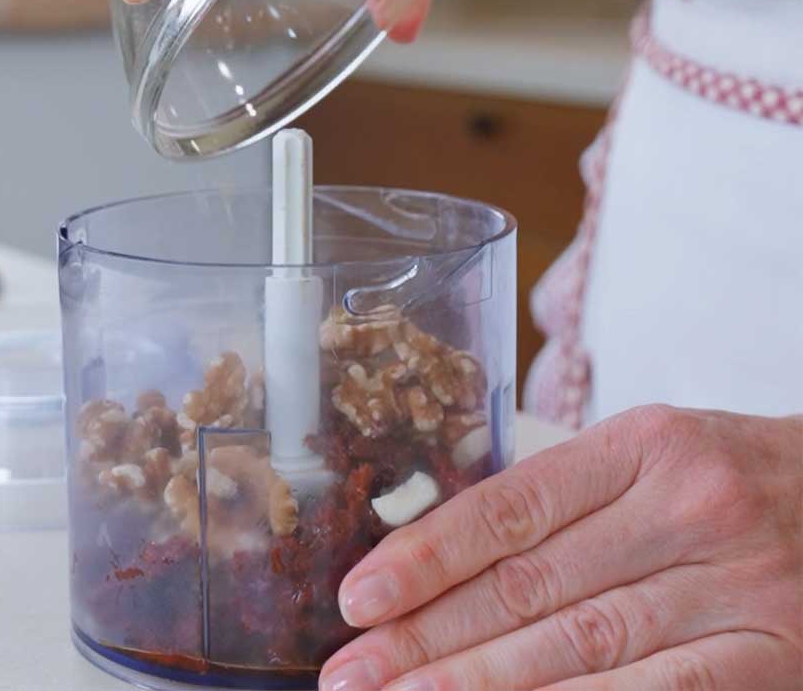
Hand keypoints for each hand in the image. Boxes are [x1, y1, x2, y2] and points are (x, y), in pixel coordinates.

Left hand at [320, 405, 802, 690]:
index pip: (511, 507)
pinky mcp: (769, 653)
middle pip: (530, 584)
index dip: (427, 555)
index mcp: (643, 446)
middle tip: (351, 671)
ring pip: (579, 646)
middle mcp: (687, 509)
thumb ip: (559, 497)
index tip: (360, 596)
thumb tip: (442, 554)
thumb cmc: (726, 475)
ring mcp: (735, 587)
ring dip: (478, 684)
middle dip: (429, 635)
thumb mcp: (647, 454)